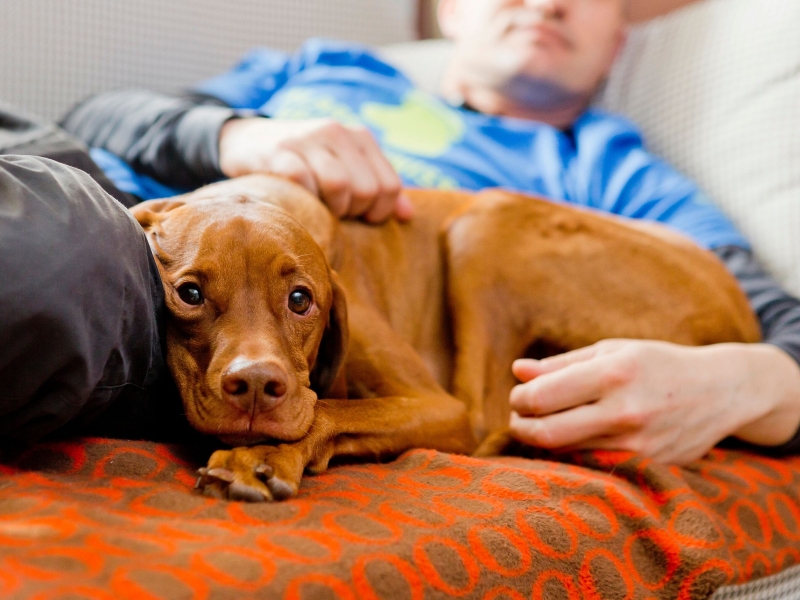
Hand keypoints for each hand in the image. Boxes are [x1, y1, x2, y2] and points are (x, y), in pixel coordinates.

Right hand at [218, 117, 412, 222]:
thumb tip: (408, 216)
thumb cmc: (305, 164)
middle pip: (366, 189)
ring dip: (329, 208)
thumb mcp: (345, 168)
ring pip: (339, 185)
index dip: (379, 212)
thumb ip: (377, 188)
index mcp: (360, 138)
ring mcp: (306, 139)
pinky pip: (302, 182)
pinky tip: (296, 200)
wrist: (247, 140)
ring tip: (318, 208)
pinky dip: (303, 200)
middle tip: (333, 212)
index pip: (389, 186)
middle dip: (352, 212)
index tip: (359, 217)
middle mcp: (336, 132)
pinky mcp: (278, 151)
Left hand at [508, 339, 799, 463]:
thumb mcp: (611, 350)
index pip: (541, 397)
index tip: (518, 396)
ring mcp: (637, 444)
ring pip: (567, 454)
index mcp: (613, 372)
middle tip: (518, 418)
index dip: (519, 400)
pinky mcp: (647, 466)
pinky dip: (573, 455)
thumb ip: (561, 364)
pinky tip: (573, 440)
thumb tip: (517, 371)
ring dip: (544, 442)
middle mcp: (625, 411)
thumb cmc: (656, 364)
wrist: (721, 391)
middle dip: (521, 427)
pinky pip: (593, 465)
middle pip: (547, 433)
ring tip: (544, 425)